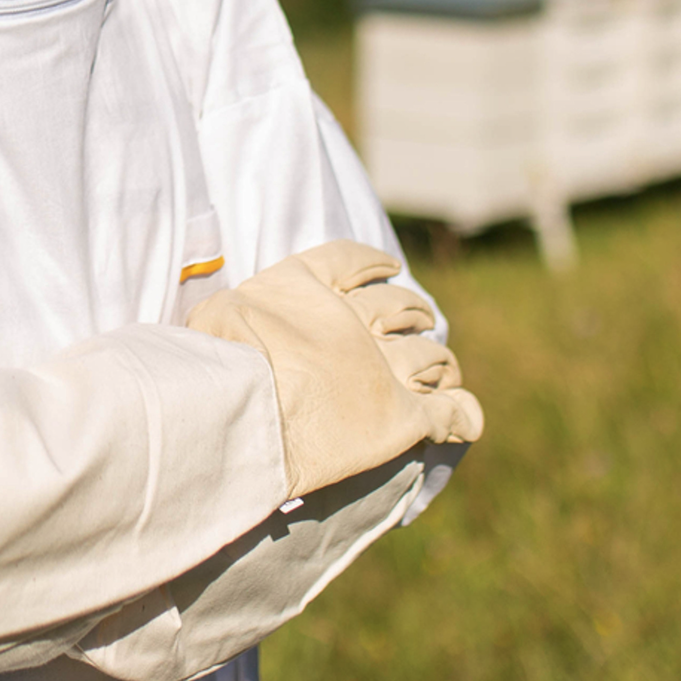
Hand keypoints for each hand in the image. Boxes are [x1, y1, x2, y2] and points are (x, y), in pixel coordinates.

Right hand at [184, 240, 482, 497]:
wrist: (247, 404)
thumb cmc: (218, 360)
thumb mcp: (214, 316)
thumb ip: (232, 317)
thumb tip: (222, 326)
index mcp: (309, 287)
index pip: (351, 261)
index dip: (374, 263)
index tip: (390, 267)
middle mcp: (356, 319)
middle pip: (400, 308)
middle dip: (414, 314)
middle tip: (419, 323)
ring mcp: (384, 366)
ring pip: (430, 357)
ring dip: (439, 362)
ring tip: (442, 369)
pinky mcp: (402, 415)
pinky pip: (447, 412)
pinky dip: (461, 413)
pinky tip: (466, 419)